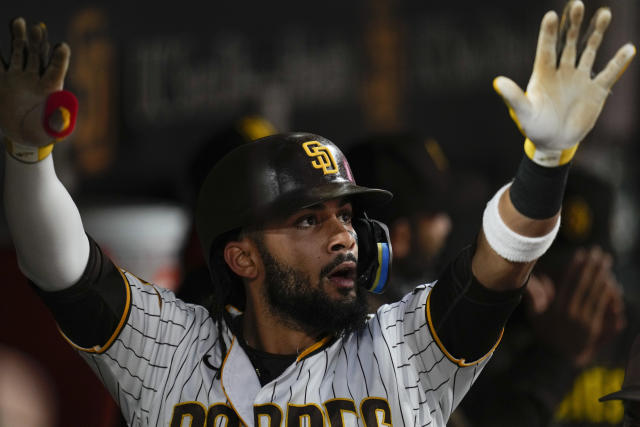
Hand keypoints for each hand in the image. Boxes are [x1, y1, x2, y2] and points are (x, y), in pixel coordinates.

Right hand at [0, 18, 70, 148]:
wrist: (23, 137)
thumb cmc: (43, 133)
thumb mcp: (52, 131)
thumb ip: (58, 122)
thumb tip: (64, 114)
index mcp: (51, 88)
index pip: (57, 69)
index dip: (60, 58)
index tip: (62, 46)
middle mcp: (35, 78)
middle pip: (38, 55)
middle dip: (38, 41)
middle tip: (37, 27)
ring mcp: (18, 77)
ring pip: (19, 52)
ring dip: (19, 37)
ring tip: (18, 21)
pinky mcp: (2, 81)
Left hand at [494, 1, 635, 165]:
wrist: (554, 142)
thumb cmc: (534, 127)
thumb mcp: (523, 112)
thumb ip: (513, 97)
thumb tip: (497, 82)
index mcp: (543, 74)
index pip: (546, 49)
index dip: (548, 33)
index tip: (550, 16)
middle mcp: (563, 71)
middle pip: (569, 43)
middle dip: (573, 24)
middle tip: (577, 4)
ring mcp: (580, 79)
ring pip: (589, 50)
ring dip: (596, 33)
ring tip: (604, 13)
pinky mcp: (596, 91)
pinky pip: (609, 73)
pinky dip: (618, 62)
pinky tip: (628, 48)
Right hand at [526, 246, 624, 366]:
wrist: (558, 359)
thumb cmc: (545, 333)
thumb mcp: (535, 315)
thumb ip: (534, 297)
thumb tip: (535, 278)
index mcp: (557, 308)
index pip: (570, 282)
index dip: (577, 266)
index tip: (582, 253)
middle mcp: (572, 314)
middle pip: (586, 285)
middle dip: (593, 267)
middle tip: (599, 253)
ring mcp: (585, 321)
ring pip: (597, 294)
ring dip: (603, 276)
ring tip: (606, 263)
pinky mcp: (595, 328)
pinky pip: (605, 308)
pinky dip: (609, 294)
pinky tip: (611, 284)